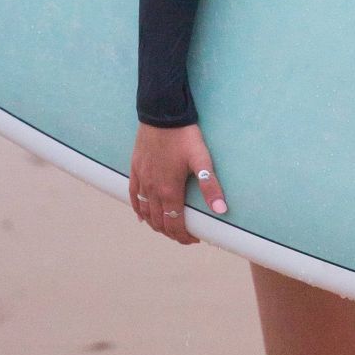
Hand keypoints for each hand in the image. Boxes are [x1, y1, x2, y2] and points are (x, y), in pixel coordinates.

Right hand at [129, 123, 227, 245]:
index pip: (174, 223)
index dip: (184, 235)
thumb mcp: (202, 160)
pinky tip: (142, 216)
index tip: (193, 239)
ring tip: (167, 229)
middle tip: (184, 237)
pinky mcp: (135, 170)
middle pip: (159, 221)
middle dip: (172, 233)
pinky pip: (133, 196)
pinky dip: (138, 210)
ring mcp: (142, 180)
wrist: (161, 114)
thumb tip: (221, 209)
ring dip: (156, 224)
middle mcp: (153, 189)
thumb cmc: (184, 136)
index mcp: (169, 190)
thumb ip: (210, 186)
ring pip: (145, 212)